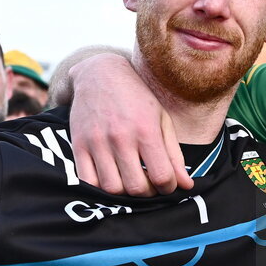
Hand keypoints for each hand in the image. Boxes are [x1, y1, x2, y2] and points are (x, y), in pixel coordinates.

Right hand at [68, 53, 192, 195]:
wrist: (100, 73)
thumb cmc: (137, 97)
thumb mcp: (161, 120)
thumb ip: (174, 155)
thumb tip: (187, 185)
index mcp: (146, 130)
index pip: (161, 176)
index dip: (168, 187)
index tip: (167, 184)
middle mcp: (121, 137)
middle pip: (136, 187)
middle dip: (148, 192)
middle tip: (150, 183)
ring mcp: (97, 142)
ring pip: (112, 188)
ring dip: (125, 192)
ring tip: (131, 180)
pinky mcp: (79, 144)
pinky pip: (88, 180)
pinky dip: (101, 188)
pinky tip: (112, 177)